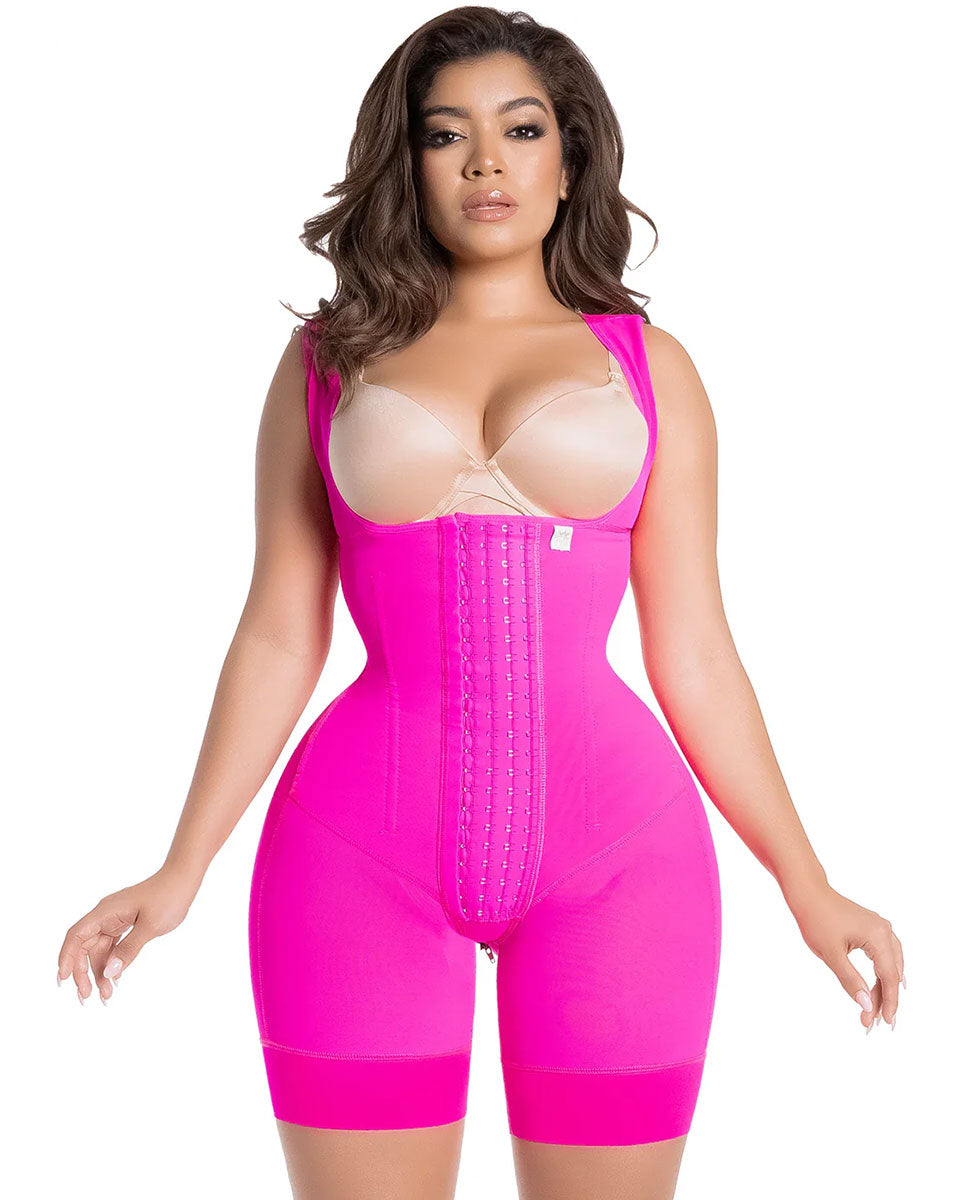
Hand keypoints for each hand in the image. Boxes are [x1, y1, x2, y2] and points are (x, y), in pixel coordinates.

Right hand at [56, 866, 199, 1005]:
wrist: (183, 879)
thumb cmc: (168, 897)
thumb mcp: (150, 926)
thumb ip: (129, 949)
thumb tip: (108, 973)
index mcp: (106, 912)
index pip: (76, 936)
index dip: (67, 958)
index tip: (63, 981)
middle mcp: (105, 916)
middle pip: (84, 947)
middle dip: (82, 973)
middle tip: (87, 997)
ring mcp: (114, 920)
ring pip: (98, 950)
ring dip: (99, 972)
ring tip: (106, 996)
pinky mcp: (124, 924)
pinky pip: (111, 946)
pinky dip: (111, 963)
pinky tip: (115, 980)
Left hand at [787, 883, 904, 1031]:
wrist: (807, 892)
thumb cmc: (816, 920)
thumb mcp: (831, 954)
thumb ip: (851, 981)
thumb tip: (867, 1006)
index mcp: (878, 936)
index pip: (889, 977)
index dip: (889, 1002)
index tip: (884, 1023)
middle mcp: (884, 930)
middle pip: (892, 972)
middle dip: (885, 998)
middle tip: (877, 1023)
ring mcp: (880, 927)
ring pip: (890, 964)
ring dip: (884, 986)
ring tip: (878, 1010)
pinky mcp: (873, 926)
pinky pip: (885, 954)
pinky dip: (882, 972)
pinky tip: (882, 985)